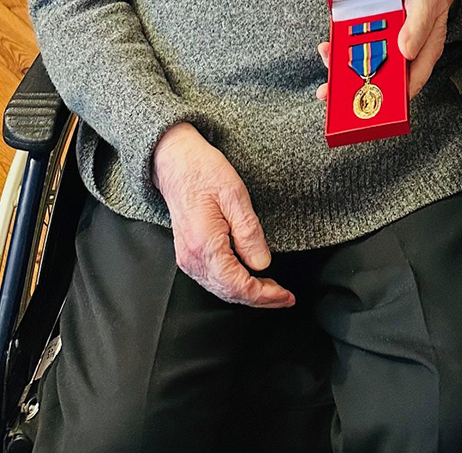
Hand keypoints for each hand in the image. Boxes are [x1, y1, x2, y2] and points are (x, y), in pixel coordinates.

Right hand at [152, 122, 293, 307]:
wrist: (175, 162)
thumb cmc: (204, 172)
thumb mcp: (235, 195)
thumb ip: (249, 233)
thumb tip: (262, 264)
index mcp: (204, 245)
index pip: (238, 285)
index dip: (264, 295)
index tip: (285, 296)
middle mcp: (192, 259)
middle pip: (229, 293)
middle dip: (259, 298)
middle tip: (284, 297)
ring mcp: (187, 258)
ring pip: (220, 289)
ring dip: (247, 293)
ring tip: (272, 291)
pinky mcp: (188, 254)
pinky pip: (213, 279)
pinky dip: (233, 285)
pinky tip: (249, 279)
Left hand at [315, 0, 460, 104]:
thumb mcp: (426, 7)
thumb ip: (417, 28)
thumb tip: (405, 51)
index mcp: (422, 56)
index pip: (407, 84)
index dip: (388, 97)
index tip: (366, 100)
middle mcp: (405, 55)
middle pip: (381, 78)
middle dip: (354, 85)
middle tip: (332, 90)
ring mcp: (389, 47)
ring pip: (366, 64)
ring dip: (344, 66)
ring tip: (327, 60)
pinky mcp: (377, 36)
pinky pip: (359, 46)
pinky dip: (343, 46)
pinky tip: (330, 44)